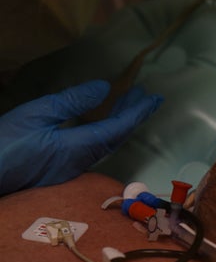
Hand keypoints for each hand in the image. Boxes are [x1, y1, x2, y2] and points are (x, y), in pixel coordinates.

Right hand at [0, 80, 161, 194]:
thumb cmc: (4, 144)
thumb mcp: (36, 114)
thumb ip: (72, 102)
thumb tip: (105, 89)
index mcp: (78, 147)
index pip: (118, 128)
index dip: (138, 112)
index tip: (154, 98)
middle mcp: (82, 161)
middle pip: (117, 137)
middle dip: (133, 116)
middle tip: (146, 97)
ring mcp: (72, 169)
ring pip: (106, 145)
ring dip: (119, 123)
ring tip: (128, 104)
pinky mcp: (61, 172)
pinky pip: (93, 150)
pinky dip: (105, 132)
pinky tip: (101, 122)